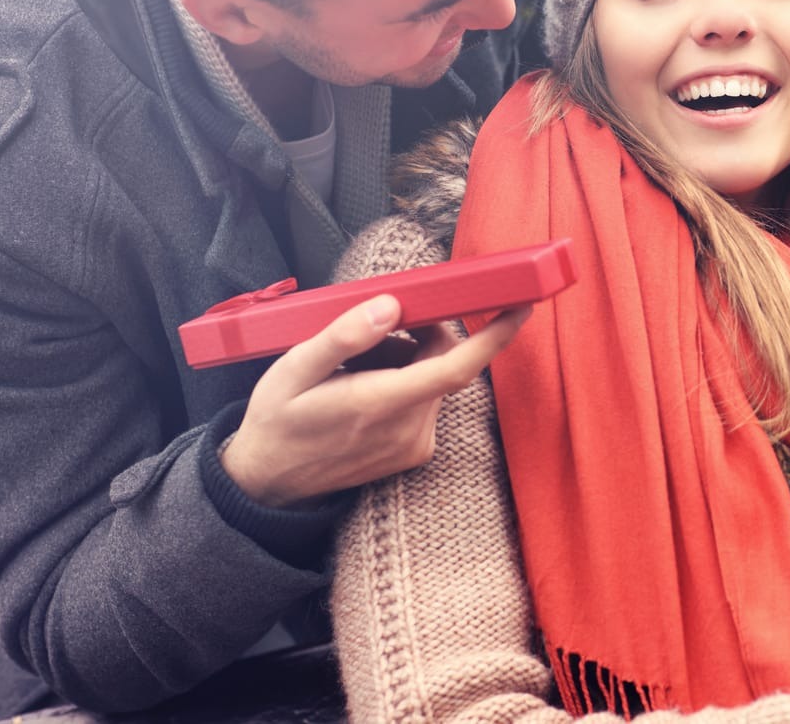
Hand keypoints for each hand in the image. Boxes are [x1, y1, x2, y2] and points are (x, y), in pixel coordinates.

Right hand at [220, 295, 527, 506]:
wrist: (267, 484)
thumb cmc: (278, 420)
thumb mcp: (294, 368)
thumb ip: (344, 336)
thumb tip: (391, 306)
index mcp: (381, 404)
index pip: (456, 369)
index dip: (494, 338)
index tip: (521, 308)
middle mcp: (408, 430)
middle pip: (443, 363)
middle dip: (422, 336)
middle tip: (375, 332)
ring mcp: (414, 445)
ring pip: (433, 381)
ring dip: (409, 362)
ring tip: (356, 371)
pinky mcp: (414, 453)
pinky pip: (425, 402)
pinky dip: (406, 385)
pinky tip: (365, 391)